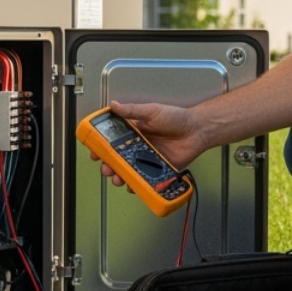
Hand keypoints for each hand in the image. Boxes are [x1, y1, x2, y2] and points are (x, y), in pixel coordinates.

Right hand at [91, 101, 208, 187]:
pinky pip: (144, 179)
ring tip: (118, 178)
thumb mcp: (152, 111)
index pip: (113, 140)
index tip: (94, 152)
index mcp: (134, 132)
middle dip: (108, 165)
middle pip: (117, 159)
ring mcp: (147, 159)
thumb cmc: (177, 118)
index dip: (102, 147)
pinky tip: (133, 185)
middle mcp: (138, 146)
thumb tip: (114, 105)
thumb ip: (133, 110)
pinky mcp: (157, 169)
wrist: (197, 130)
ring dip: (120, 176)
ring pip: (128, 171)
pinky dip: (137, 184)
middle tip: (106, 168)